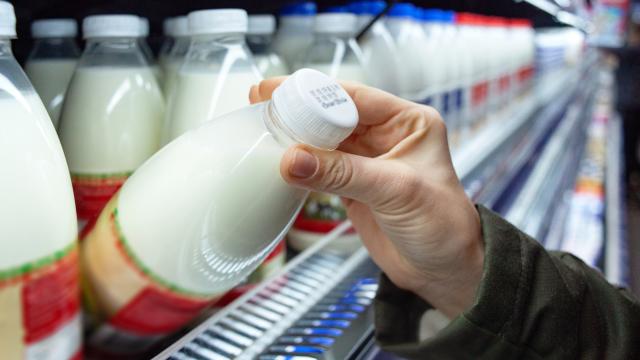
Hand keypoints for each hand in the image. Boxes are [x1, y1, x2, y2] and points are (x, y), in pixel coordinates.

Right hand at [250, 79, 483, 317]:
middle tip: (262, 106)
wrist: (443, 271)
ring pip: (324, 141)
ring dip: (296, 138)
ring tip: (263, 130)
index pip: (356, 98)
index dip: (316, 93)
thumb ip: (343, 173)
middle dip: (299, 111)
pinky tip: (279, 161)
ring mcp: (367, 161)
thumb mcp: (396, 191)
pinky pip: (320, 168)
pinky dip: (300, 166)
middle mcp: (387, 136)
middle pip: (334, 115)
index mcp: (408, 122)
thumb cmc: (444, 226)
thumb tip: (293, 159)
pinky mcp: (353, 185)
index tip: (279, 91)